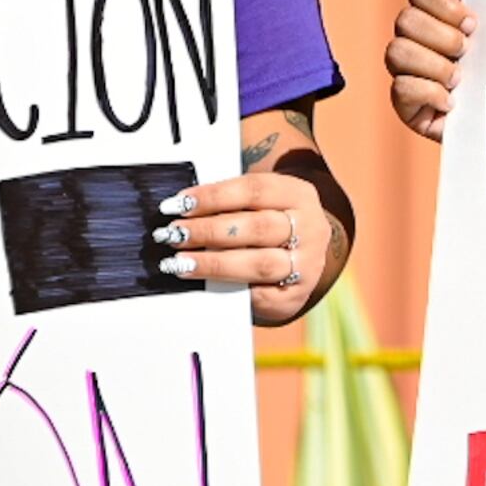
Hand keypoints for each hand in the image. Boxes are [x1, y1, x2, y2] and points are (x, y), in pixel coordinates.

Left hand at [155, 172, 336, 324]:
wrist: (299, 258)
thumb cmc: (267, 223)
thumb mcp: (259, 203)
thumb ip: (229, 203)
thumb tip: (182, 208)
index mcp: (298, 194)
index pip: (254, 190)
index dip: (214, 196)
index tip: (181, 203)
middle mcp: (310, 228)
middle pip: (257, 227)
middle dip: (209, 231)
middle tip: (174, 234)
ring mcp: (307, 264)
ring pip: (260, 263)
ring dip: (214, 263)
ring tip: (180, 262)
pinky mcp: (296, 295)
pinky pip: (259, 294)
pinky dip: (227, 288)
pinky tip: (202, 283)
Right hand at [388, 0, 473, 143]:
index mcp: (434, 15)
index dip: (443, 3)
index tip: (474, 22)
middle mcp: (414, 40)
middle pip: (404, 19)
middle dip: (442, 36)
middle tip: (468, 51)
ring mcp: (406, 73)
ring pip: (396, 52)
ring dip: (436, 65)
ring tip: (460, 78)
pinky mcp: (406, 107)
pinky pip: (399, 89)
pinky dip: (430, 93)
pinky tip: (453, 101)